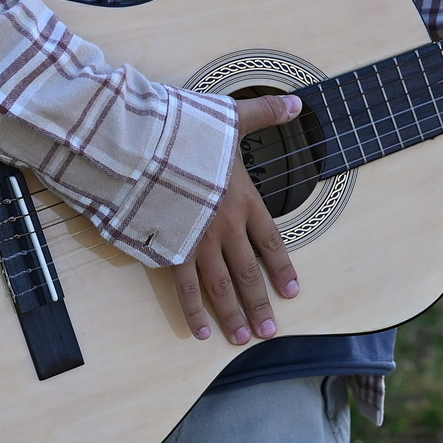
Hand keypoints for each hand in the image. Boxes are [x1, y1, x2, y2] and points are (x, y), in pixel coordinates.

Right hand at [176, 94, 302, 345]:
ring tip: (243, 339)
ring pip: (222, 287)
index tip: (292, 292)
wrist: (143, 144)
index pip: (270, 241)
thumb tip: (299, 103)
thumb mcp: (229, 115)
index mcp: (242, 198)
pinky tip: (201, 332)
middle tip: (270, 331)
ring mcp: (197, 240)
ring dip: (234, 315)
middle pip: (249, 273)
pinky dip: (194, 312)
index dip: (282, 268)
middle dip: (260, 304)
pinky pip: (185, 288)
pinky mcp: (169, 248)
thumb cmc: (185, 128)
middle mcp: (225, 225)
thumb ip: (265, 113)